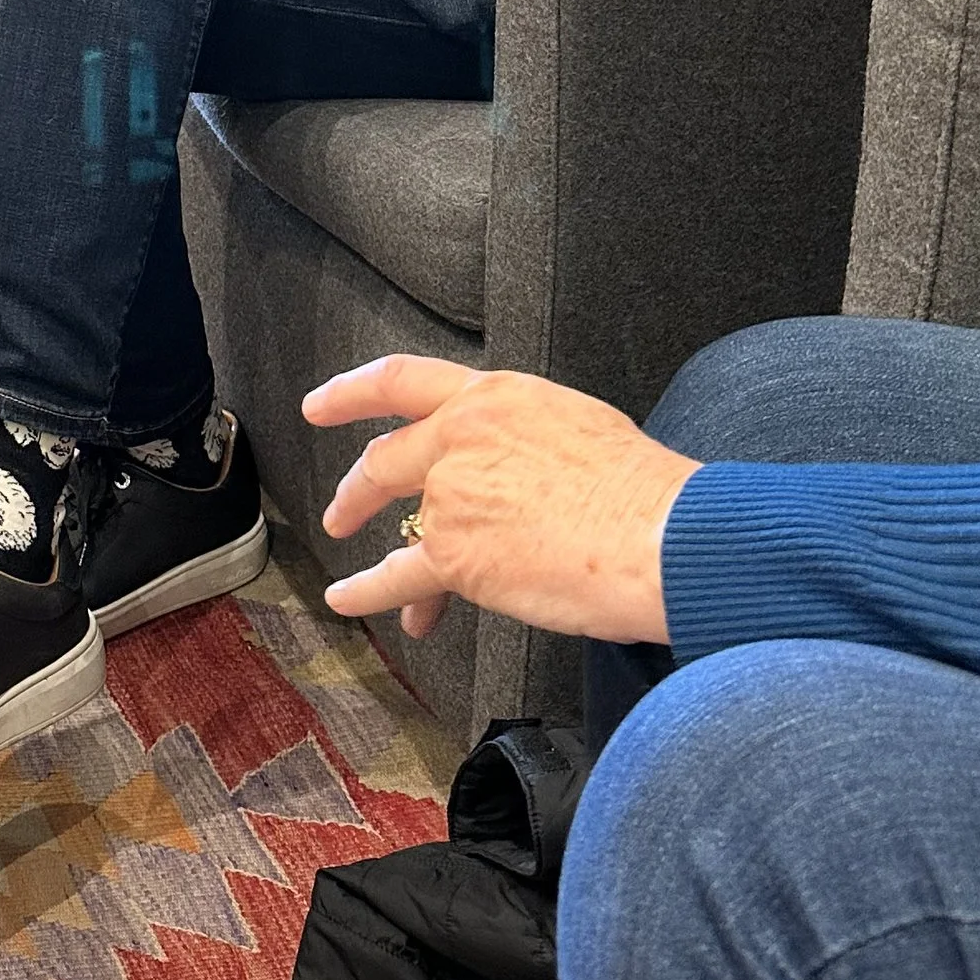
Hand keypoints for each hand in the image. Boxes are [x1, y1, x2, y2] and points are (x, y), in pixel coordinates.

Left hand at [302, 354, 694, 644]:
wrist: (659, 536)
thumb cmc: (641, 490)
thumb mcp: (575, 424)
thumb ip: (522, 435)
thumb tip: (510, 463)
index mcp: (495, 396)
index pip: (403, 380)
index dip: (352, 391)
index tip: (320, 403)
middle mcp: (462, 435)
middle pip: (387, 458)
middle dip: (359, 488)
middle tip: (345, 508)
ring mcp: (451, 493)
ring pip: (403, 527)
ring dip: (380, 554)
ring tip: (361, 572)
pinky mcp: (454, 552)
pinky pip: (397, 575)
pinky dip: (365, 592)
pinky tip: (348, 600)